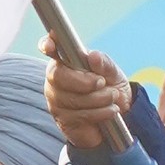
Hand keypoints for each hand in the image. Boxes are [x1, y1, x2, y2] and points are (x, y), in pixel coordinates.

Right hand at [43, 37, 132, 153]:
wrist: (118, 113)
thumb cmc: (110, 86)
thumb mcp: (112, 72)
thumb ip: (103, 63)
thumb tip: (93, 56)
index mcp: (65, 60)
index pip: (49, 47)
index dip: (46, 44)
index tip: (49, 46)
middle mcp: (55, 78)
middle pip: (58, 76)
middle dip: (84, 81)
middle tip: (102, 82)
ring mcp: (56, 100)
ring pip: (72, 98)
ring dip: (98, 98)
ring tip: (112, 96)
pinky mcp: (63, 119)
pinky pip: (80, 115)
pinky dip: (100, 112)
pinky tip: (111, 110)